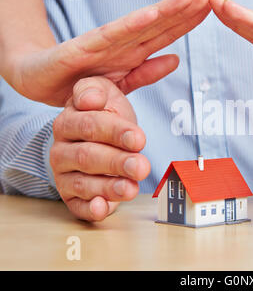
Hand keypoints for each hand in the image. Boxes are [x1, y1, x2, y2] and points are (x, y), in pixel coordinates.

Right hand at [2, 0, 209, 105]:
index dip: (189, 21)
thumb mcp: (121, 82)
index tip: (212, 9)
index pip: (167, 34)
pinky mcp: (84, 47)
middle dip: (186, 10)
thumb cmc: (80, 82)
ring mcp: (105, 43)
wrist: (37, 82)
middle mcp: (123, 43)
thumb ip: (147, 73)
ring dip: (167, 11)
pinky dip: (132, 25)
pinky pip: (112, 36)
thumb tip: (176, 60)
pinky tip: (152, 14)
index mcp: (133, 52)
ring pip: (141, 25)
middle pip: (160, 24)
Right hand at [50, 77, 150, 220]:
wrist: (100, 138)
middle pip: (88, 157)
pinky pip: (76, 207)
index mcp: (68, 121)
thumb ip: (96, 91)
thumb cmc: (106, 117)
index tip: (139, 139)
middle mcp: (61, 149)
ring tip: (131, 188)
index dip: (116, 133)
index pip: (90, 126)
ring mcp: (63, 175)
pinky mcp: (70, 197)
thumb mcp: (105, 95)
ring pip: (83, 183)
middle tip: (141, 166)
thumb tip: (90, 98)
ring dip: (109, 188)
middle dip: (117, 163)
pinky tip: (102, 208)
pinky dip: (90, 210)